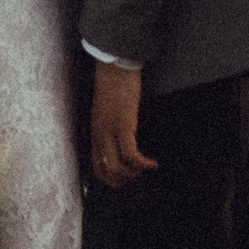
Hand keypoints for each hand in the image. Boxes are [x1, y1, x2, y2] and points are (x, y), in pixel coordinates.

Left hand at [90, 59, 154, 188]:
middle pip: (107, 172)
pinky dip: (143, 164)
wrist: (114, 67)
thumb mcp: (106, 111)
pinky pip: (131, 154)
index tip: (126, 181)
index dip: (111, 180)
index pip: (97, 168)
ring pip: (118, 167)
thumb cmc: (113, 85)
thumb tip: (121, 141)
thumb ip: (110, 127)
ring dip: (134, 174)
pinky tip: (152, 163)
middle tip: (139, 176)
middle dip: (124, 181)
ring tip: (146, 168)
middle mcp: (99, 135)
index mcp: (96, 133)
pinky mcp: (123, 125)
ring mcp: (110, 131)